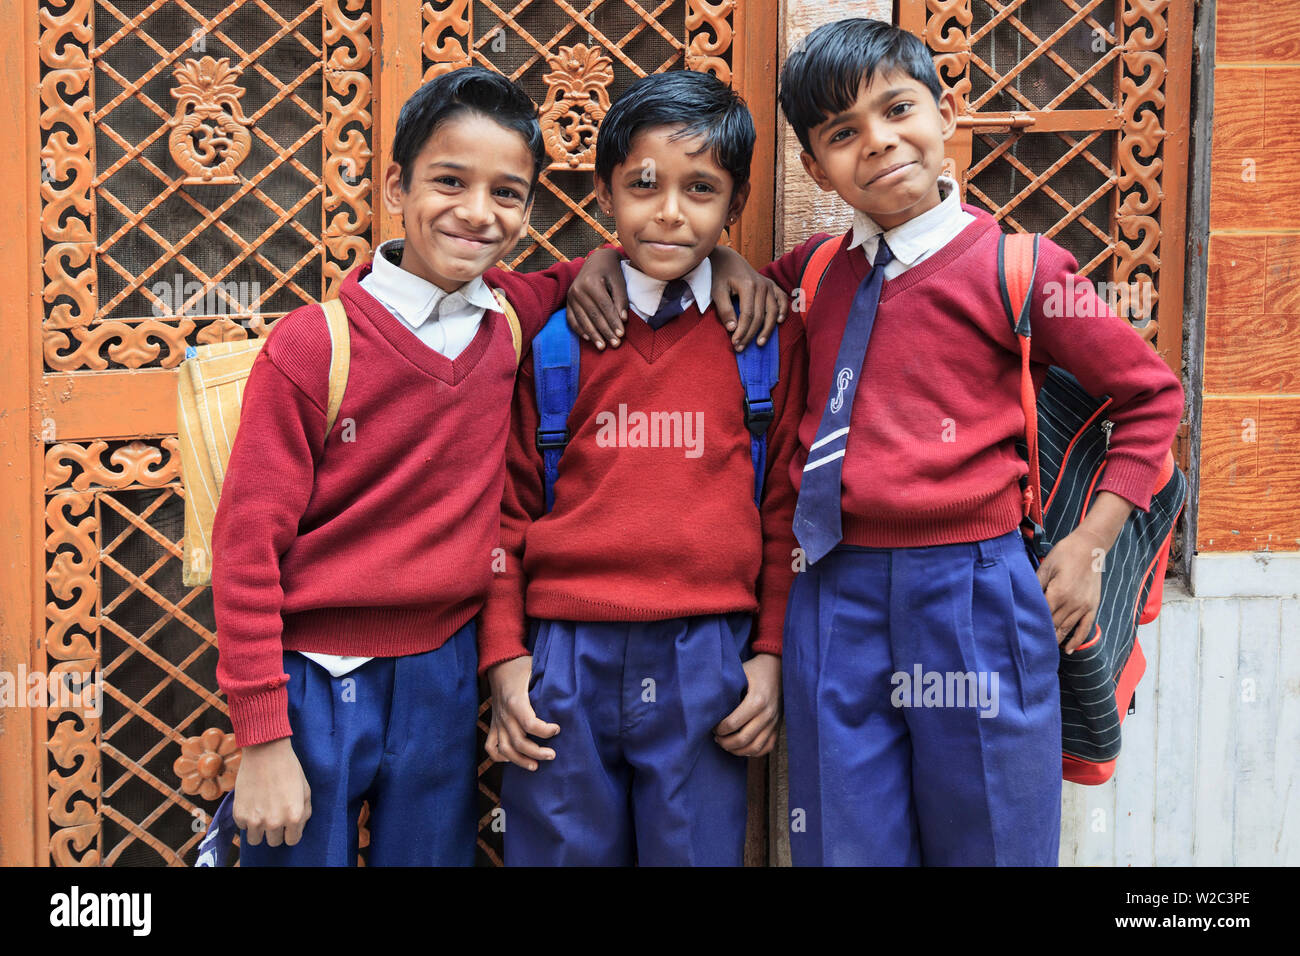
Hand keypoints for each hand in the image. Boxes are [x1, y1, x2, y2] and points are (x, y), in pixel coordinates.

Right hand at [232, 736, 311, 847]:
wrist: (265, 751)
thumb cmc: (288, 768)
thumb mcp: (305, 789)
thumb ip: (305, 813)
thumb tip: (298, 828)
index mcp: (294, 817)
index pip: (292, 840)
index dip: (291, 831)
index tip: (288, 822)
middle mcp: (274, 822)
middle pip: (274, 842)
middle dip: (276, 831)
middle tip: (274, 813)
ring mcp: (255, 820)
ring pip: (256, 840)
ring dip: (259, 829)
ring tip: (262, 811)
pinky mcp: (239, 814)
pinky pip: (243, 827)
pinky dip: (246, 818)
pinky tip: (252, 802)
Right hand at [486, 656, 559, 770]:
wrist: (499, 663)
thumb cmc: (521, 667)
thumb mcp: (536, 669)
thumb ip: (549, 683)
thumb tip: (569, 693)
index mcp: (516, 702)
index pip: (530, 724)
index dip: (545, 731)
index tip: (557, 729)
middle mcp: (504, 714)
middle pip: (519, 742)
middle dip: (537, 752)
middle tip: (553, 755)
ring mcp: (497, 721)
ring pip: (505, 749)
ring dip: (520, 761)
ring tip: (536, 766)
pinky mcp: (493, 724)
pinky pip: (491, 746)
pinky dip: (500, 756)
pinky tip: (512, 759)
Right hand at [566, 247, 626, 349]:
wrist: (596, 261)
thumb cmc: (611, 272)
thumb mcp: (619, 282)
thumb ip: (621, 300)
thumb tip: (622, 320)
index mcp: (591, 282)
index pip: (604, 307)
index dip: (613, 322)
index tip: (621, 334)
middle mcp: (578, 289)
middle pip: (594, 315)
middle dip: (605, 331)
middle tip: (615, 344)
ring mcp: (570, 296)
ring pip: (582, 319)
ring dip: (593, 335)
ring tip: (602, 347)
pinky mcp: (568, 301)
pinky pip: (572, 319)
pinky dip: (580, 330)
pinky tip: (588, 339)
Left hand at [708, 246, 787, 350]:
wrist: (727, 258)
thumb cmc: (720, 275)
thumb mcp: (716, 291)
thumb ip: (724, 309)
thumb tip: (732, 328)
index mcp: (748, 286)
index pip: (747, 315)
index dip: (742, 332)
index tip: (734, 344)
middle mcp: (761, 285)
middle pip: (759, 316)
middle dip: (750, 334)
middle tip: (741, 348)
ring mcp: (768, 285)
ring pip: (772, 311)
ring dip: (767, 329)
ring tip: (760, 343)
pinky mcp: (771, 285)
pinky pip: (781, 300)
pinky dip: (782, 311)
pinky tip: (778, 322)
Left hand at [713, 652, 780, 755]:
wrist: (777, 668)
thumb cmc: (754, 671)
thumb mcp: (740, 674)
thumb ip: (726, 688)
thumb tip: (706, 702)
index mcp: (757, 700)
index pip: (733, 723)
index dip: (719, 729)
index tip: (712, 726)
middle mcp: (767, 714)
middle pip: (744, 739)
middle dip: (726, 742)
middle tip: (716, 738)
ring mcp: (774, 722)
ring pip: (755, 747)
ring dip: (738, 750)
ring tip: (726, 744)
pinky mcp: (777, 726)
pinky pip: (767, 747)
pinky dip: (753, 751)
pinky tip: (741, 747)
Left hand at [1035, 527, 1107, 653]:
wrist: (1090, 547)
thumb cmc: (1065, 553)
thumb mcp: (1046, 566)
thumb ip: (1036, 584)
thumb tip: (1024, 598)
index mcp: (1058, 593)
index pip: (1042, 616)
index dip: (1032, 626)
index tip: (1021, 636)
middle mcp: (1072, 603)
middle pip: (1053, 626)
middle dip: (1041, 636)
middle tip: (1029, 648)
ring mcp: (1084, 606)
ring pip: (1067, 629)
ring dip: (1056, 640)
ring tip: (1044, 651)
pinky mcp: (1092, 606)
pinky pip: (1085, 628)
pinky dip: (1077, 640)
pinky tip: (1068, 649)